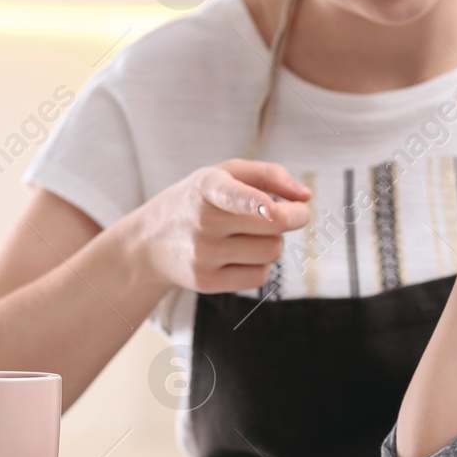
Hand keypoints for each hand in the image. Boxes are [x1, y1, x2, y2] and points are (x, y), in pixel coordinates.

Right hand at [136, 159, 311, 292]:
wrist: (150, 242)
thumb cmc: (200, 201)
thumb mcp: (225, 174)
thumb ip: (269, 175)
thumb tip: (306, 197)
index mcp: (208, 186)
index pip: (235, 196)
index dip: (257, 203)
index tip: (271, 208)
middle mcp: (203, 220)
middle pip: (275, 225)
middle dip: (292, 217)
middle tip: (288, 212)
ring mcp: (203, 254)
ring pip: (272, 251)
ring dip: (273, 242)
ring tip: (250, 234)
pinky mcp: (205, 282)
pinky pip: (260, 276)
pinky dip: (260, 265)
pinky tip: (239, 255)